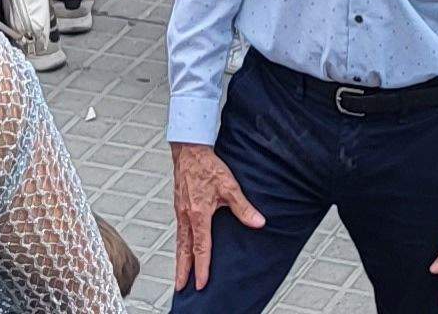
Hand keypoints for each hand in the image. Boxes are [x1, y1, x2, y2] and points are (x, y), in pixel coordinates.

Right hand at [171, 142, 265, 292]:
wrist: (189, 149)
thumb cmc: (207, 166)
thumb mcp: (229, 186)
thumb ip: (243, 207)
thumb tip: (258, 222)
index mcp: (198, 214)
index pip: (201, 247)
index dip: (202, 267)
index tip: (201, 283)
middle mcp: (186, 216)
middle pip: (184, 250)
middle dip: (183, 270)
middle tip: (180, 287)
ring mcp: (180, 211)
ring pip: (180, 241)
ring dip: (180, 259)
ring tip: (180, 274)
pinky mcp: (179, 206)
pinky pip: (179, 231)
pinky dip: (180, 244)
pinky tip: (184, 248)